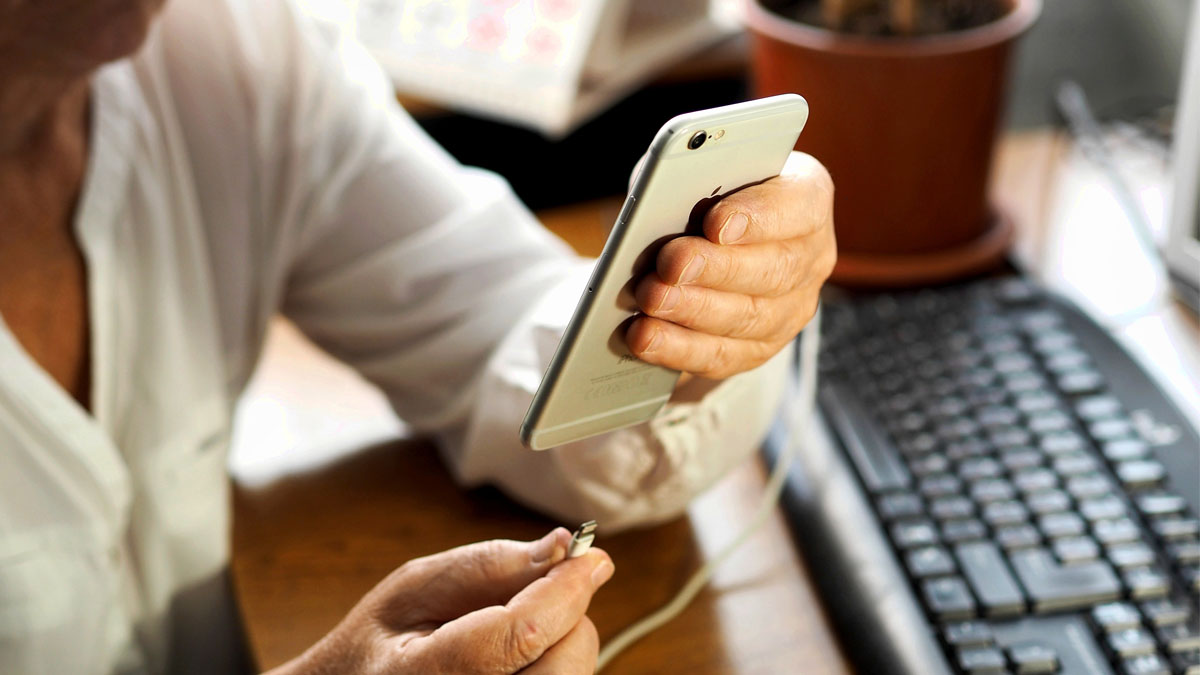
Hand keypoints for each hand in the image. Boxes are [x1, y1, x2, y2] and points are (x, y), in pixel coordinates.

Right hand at [272, 528, 612, 674]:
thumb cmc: (377, 644)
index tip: (592, 558)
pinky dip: (553, 664)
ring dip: (559, 642)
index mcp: (423, 674)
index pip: (520, 635)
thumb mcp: (414, 586)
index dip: (564, 589)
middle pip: (564, 660)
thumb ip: (488, 565)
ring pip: (573, 673)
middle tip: (535, 597)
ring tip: (506, 637)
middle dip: (565, 616)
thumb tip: (561, 547)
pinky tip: (515, 661)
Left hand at [626, 151, 835, 379]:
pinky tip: (645, 338)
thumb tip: (659, 204)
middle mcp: (810, 258)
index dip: (758, 217)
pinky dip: (679, 348)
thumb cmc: (702, 194)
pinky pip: (722, 355)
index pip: (797, 206)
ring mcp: (791, 309)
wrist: (705, 241)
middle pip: (772, 270)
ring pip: (747, 318)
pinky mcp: (760, 347)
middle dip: (716, 269)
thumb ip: (689, 179)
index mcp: (806, 199)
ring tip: (649, 300)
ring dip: (692, 311)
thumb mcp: (698, 172)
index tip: (716, 223)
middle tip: (670, 264)